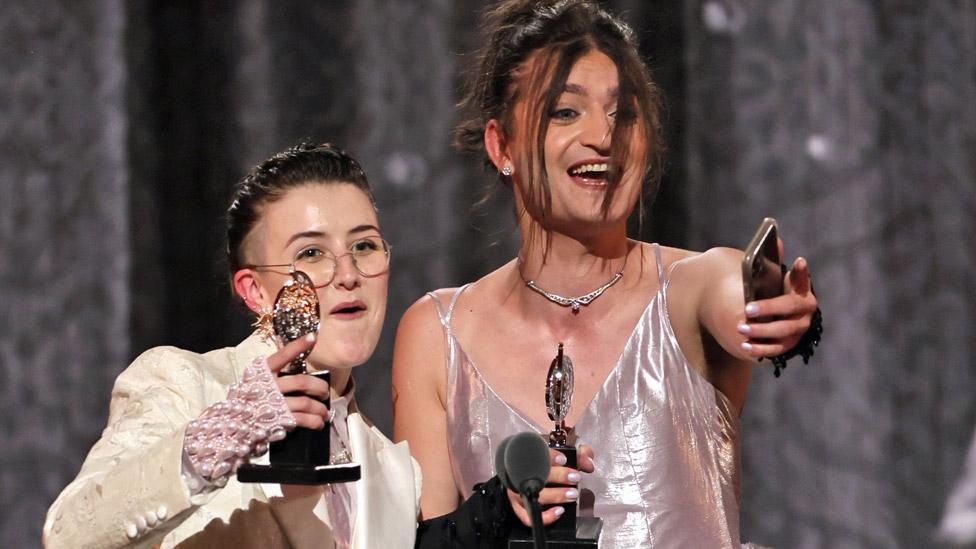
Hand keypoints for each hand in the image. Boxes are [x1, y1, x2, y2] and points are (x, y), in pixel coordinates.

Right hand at [183, 335, 320, 482]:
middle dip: (319, 386)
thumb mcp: (255, 384)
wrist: (229, 428)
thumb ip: (273, 379)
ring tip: (325, 412)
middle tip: (325, 392)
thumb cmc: (246, 403)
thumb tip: (301, 380)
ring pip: (305, 402)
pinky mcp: (277, 420)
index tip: (312, 337)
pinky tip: (318, 423)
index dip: (297, 346)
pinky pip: (302, 419)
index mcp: (260, 373)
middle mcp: (267, 386)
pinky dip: (314, 421)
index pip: (281, 356)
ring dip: (319, 408)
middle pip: (301, 381)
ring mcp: (272, 404)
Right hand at [507, 444, 595, 526]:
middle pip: (538, 475)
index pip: (537, 454)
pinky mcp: (520, 507)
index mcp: (530, 457)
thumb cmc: (548, 464)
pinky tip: (559, 511)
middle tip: (575, 477)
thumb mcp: (564, 454)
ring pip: (536, 496)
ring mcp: (519, 491)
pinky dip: (546, 516)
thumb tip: (589, 463)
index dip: (551, 456)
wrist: (531, 474)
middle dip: (560, 476)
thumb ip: (579, 454)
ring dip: (557, 495)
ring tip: (572, 494)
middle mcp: (522, 474)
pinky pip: (529, 517)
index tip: (564, 459)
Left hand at [738, 252, 817, 358]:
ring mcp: (798, 330)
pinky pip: (776, 350)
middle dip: (769, 308)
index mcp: (801, 290)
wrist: (770, 321)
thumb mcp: (770, 280)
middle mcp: (804, 310)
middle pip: (790, 309)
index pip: (803, 280)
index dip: (801, 272)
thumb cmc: (770, 295)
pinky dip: (760, 349)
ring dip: (761, 330)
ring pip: (784, 332)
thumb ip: (772, 264)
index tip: (798, 261)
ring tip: (741, 327)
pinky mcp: (789, 345)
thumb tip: (776, 240)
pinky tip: (744, 345)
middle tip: (747, 308)